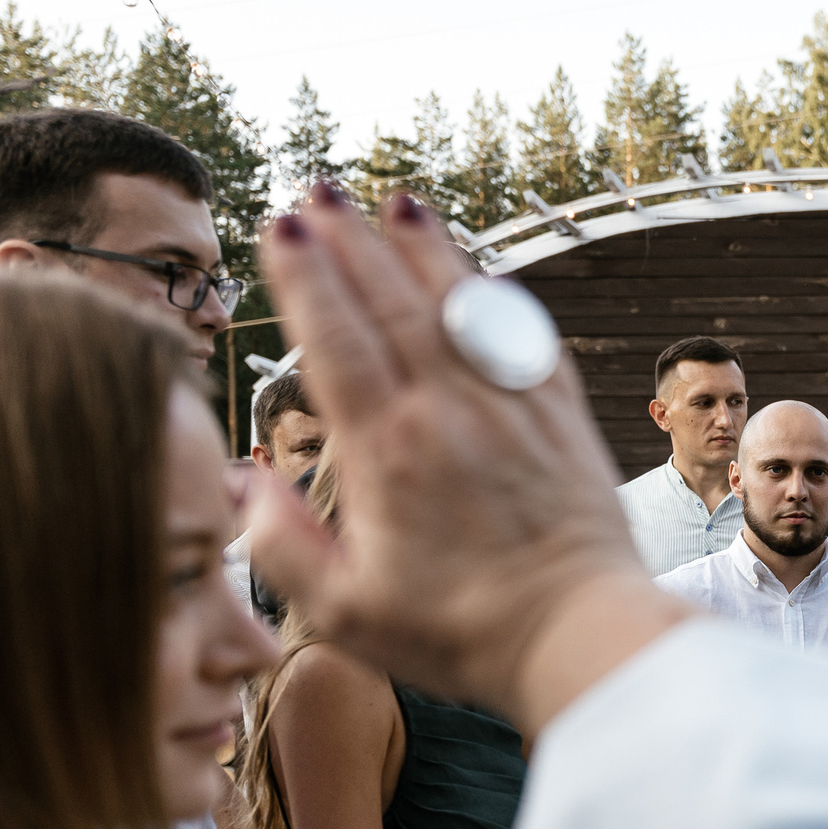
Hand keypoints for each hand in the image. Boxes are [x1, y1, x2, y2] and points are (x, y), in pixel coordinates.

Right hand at [250, 189, 661, 727]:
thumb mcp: (345, 613)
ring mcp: (510, 409)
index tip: (284, 226)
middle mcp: (449, 413)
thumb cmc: (462, 636)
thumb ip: (281, 545)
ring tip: (396, 203)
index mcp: (387, 452)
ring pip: (459, 309)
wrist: (583, 638)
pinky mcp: (561, 419)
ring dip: (425, 250)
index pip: (337, 340)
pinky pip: (522, 336)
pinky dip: (495, 295)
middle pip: (392, 305)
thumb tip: (243, 476)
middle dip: (353, 242)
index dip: (308, 277)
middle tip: (319, 190)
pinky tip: (479, 273)